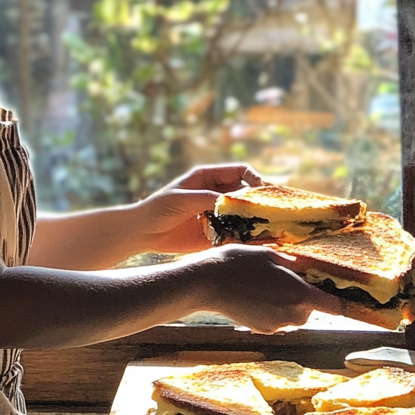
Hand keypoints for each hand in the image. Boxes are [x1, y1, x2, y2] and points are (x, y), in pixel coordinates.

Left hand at [131, 163, 264, 254]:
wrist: (142, 232)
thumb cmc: (159, 208)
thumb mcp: (184, 199)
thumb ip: (209, 198)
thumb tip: (236, 202)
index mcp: (209, 177)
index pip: (241, 171)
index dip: (255, 178)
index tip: (262, 191)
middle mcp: (216, 194)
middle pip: (246, 194)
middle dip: (259, 201)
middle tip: (272, 213)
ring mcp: (217, 214)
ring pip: (244, 214)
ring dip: (255, 220)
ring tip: (268, 229)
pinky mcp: (214, 233)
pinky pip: (235, 233)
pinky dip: (244, 237)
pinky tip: (253, 242)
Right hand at [187, 244, 345, 332]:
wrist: (206, 284)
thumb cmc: (239, 263)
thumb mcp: (271, 254)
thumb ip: (295, 265)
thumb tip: (309, 269)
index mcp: (300, 295)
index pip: (335, 306)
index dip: (337, 298)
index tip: (332, 289)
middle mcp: (292, 315)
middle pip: (312, 310)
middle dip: (305, 296)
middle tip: (288, 277)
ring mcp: (276, 325)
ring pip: (294, 315)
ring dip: (289, 303)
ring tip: (268, 284)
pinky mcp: (262, 330)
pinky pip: (277, 320)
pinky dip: (273, 310)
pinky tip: (256, 295)